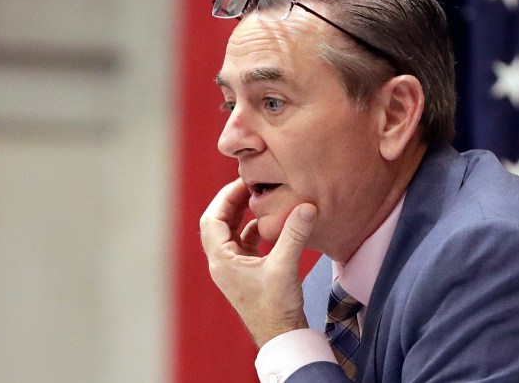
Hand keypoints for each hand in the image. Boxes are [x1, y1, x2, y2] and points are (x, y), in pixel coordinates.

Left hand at [200, 178, 316, 346]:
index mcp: (222, 261)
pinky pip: (243, 244)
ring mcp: (233, 269)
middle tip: (251, 184)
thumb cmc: (277, 307)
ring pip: (230, 233)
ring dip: (241, 214)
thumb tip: (307, 206)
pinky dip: (252, 229)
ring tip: (259, 198)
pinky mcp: (246, 273)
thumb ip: (294, 234)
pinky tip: (268, 223)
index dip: (225, 197)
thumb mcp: (285, 267)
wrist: (281, 336)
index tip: (244, 181)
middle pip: (218, 223)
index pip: (212, 219)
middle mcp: (222, 264)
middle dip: (232, 202)